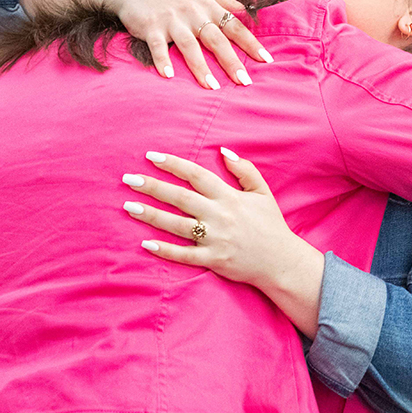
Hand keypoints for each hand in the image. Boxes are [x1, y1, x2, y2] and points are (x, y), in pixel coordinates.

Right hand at [23, 0, 272, 88]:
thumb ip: (222, 1)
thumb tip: (246, 8)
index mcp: (207, 6)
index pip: (234, 26)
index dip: (250, 43)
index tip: (266, 59)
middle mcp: (192, 13)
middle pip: (216, 39)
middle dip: (231, 61)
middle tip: (244, 81)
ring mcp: (172, 20)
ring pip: (190, 46)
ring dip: (201, 67)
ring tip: (212, 87)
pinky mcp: (151, 27)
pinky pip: (158, 47)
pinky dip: (162, 61)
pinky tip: (168, 76)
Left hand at [120, 148, 323, 335]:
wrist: (282, 262)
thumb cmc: (271, 225)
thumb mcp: (262, 192)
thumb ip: (244, 169)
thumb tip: (223, 150)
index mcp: (229, 196)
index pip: (196, 175)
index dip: (173, 164)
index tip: (151, 156)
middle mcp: (220, 215)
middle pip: (180, 197)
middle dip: (152, 187)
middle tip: (128, 179)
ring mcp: (215, 239)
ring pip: (177, 225)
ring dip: (151, 215)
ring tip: (128, 206)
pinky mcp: (213, 260)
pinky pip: (184, 255)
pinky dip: (165, 250)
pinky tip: (145, 243)